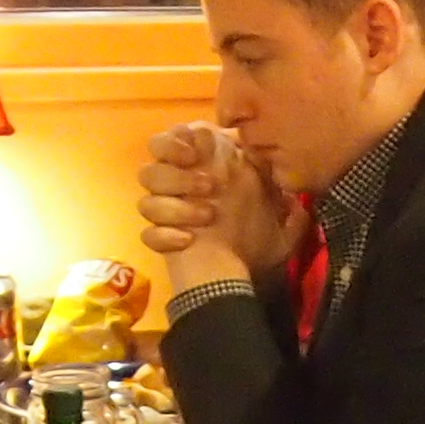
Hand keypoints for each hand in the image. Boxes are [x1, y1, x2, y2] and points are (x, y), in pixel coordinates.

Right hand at [138, 122, 282, 286]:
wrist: (241, 284)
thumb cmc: (256, 248)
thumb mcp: (278, 216)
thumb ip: (278, 188)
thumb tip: (274, 160)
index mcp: (203, 172)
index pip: (173, 139)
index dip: (177, 140)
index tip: (198, 152)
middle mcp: (179, 190)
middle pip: (150, 168)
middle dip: (177, 175)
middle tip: (210, 187)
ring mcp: (166, 215)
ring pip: (146, 200)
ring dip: (175, 205)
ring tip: (209, 216)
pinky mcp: (159, 241)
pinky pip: (148, 234)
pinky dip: (166, 236)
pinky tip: (189, 240)